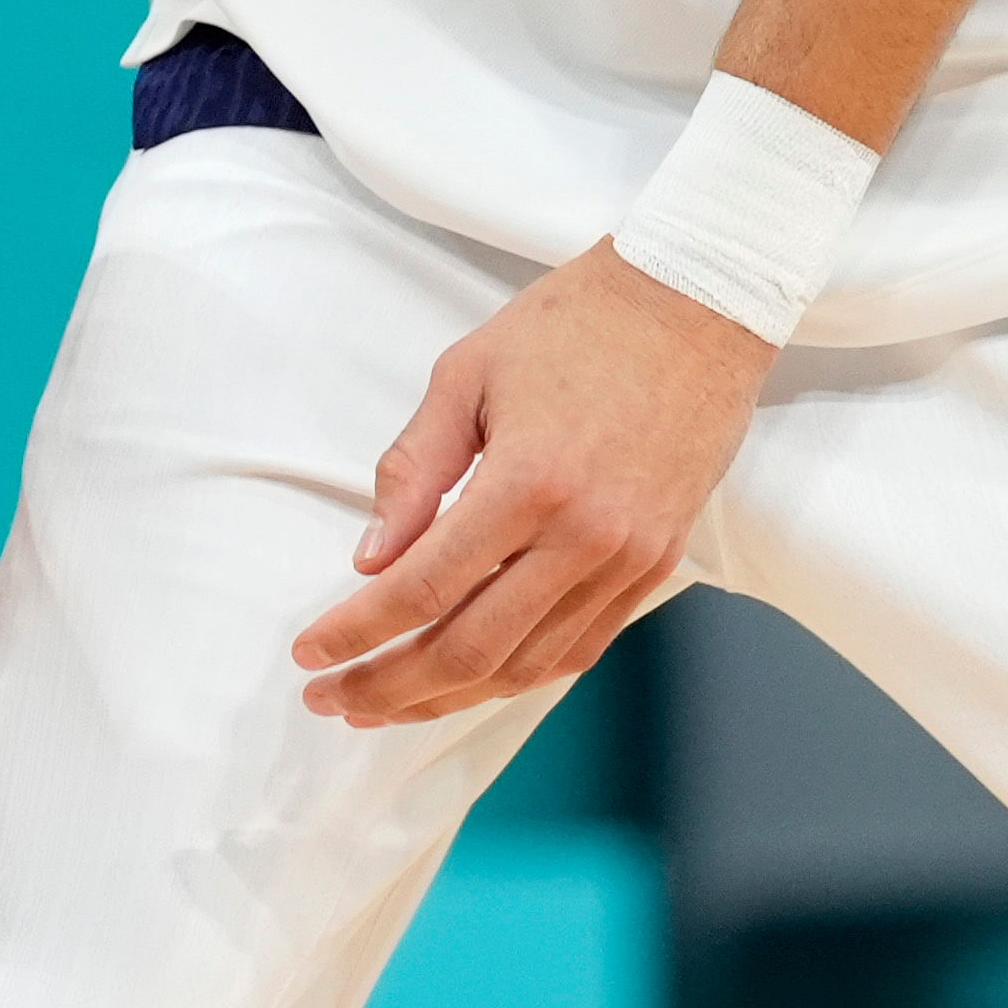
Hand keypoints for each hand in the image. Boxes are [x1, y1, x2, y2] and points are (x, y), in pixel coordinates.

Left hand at [293, 246, 761, 728]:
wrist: (697, 302)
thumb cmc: (576, 322)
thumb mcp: (466, 374)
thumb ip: (414, 470)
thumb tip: (371, 558)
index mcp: (528, 482)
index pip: (423, 587)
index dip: (357, 632)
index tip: (310, 653)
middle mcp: (584, 537)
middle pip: (470, 648)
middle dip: (389, 686)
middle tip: (330, 698)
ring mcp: (629, 558)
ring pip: (526, 665)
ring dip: (448, 697)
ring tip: (388, 705)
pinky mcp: (659, 563)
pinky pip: (580, 647)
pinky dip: (519, 674)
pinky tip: (472, 682)